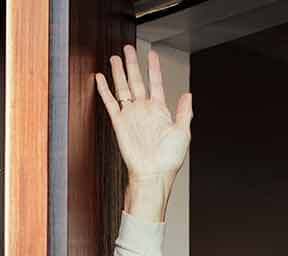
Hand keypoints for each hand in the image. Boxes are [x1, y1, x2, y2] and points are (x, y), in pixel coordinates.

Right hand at [94, 46, 192, 219]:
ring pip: (123, 87)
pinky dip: (104, 90)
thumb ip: (184, 112)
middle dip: (132, 64)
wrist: (153, 174)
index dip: (154, 68)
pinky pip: (110, 102)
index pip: (156, 83)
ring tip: (115, 57)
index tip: (152, 55)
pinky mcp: (119, 122)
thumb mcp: (183, 133)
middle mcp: (144, 110)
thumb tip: (188, 95)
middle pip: (136, 80)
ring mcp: (131, 115)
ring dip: (118, 72)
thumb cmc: (168, 160)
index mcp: (160, 111)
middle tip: (128, 49)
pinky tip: (100, 78)